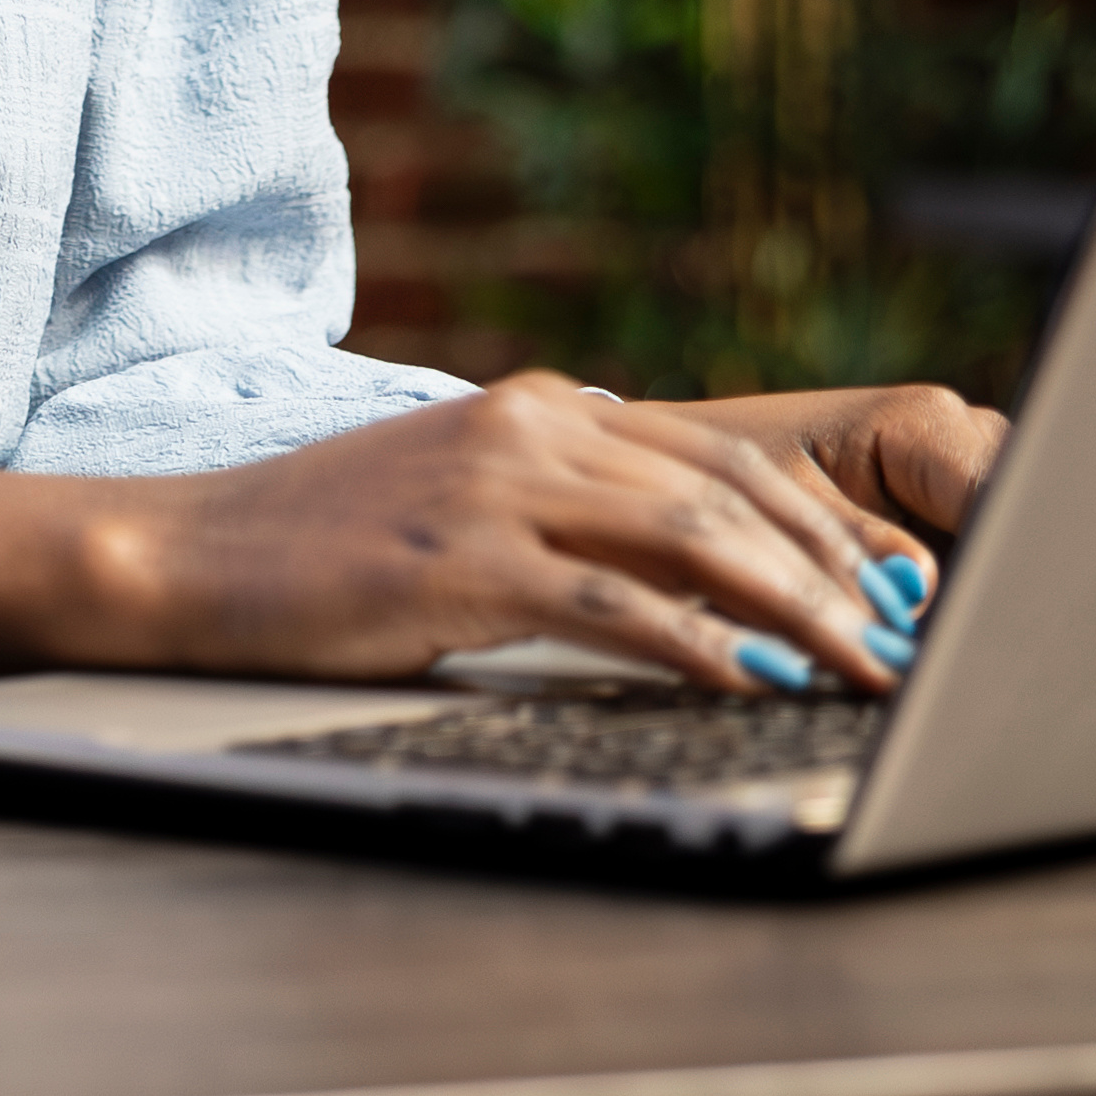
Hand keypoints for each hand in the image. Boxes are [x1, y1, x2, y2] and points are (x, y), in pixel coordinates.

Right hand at [0, 370, 1005, 698]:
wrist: (187, 554)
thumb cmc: (320, 550)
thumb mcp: (458, 505)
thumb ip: (564, 511)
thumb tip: (690, 577)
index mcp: (541, 407)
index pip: (722, 455)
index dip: (819, 521)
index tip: (888, 584)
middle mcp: (530, 428)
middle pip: (730, 491)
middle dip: (835, 571)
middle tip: (909, 638)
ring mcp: (495, 488)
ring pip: (696, 541)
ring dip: (799, 615)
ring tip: (866, 673)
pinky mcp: (462, 561)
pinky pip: (618, 606)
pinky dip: (703, 649)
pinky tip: (754, 688)